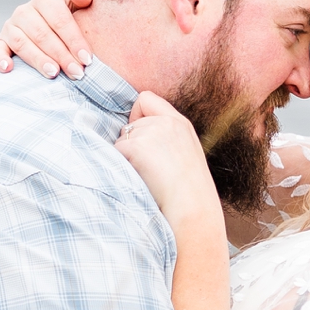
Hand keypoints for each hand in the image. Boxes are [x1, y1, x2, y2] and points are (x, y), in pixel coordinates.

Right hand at [0, 0, 93, 77]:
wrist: (49, 25)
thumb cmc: (70, 17)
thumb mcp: (79, 4)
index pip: (60, 19)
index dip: (74, 39)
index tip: (87, 59)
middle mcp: (24, 10)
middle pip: (42, 34)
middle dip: (61, 55)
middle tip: (76, 73)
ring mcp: (11, 26)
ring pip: (22, 43)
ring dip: (38, 59)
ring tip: (53, 73)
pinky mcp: (1, 41)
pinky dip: (0, 58)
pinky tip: (8, 69)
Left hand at [116, 93, 224, 239]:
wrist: (193, 210)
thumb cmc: (189, 194)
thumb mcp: (185, 155)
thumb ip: (165, 139)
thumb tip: (133, 135)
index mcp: (180, 123)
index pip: (146, 99)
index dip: (136, 115)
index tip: (142, 139)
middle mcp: (166, 122)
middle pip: (130, 124)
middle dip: (132, 145)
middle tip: (151, 171)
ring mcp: (151, 132)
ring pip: (121, 139)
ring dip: (127, 158)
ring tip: (148, 178)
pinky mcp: (137, 146)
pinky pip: (116, 153)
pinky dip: (122, 167)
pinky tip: (140, 180)